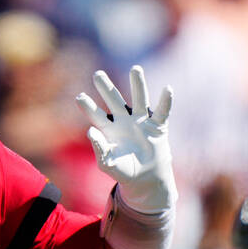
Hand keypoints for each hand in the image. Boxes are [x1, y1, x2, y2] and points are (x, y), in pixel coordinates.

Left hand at [75, 65, 174, 214]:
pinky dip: (166, 101)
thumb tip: (90, 131)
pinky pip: (162, 112)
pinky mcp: (157, 126)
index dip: (88, 106)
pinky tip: (168, 89)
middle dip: (106, 88)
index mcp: (109, 130)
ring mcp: (141, 121)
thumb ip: (98, 148)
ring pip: (139, 99)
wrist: (145, 179)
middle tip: (97, 74)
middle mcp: (124, 121)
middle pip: (114, 100)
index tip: (79, 97)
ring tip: (136, 69)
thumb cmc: (123, 171)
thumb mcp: (107, 163)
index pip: (96, 115)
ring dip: (138, 84)